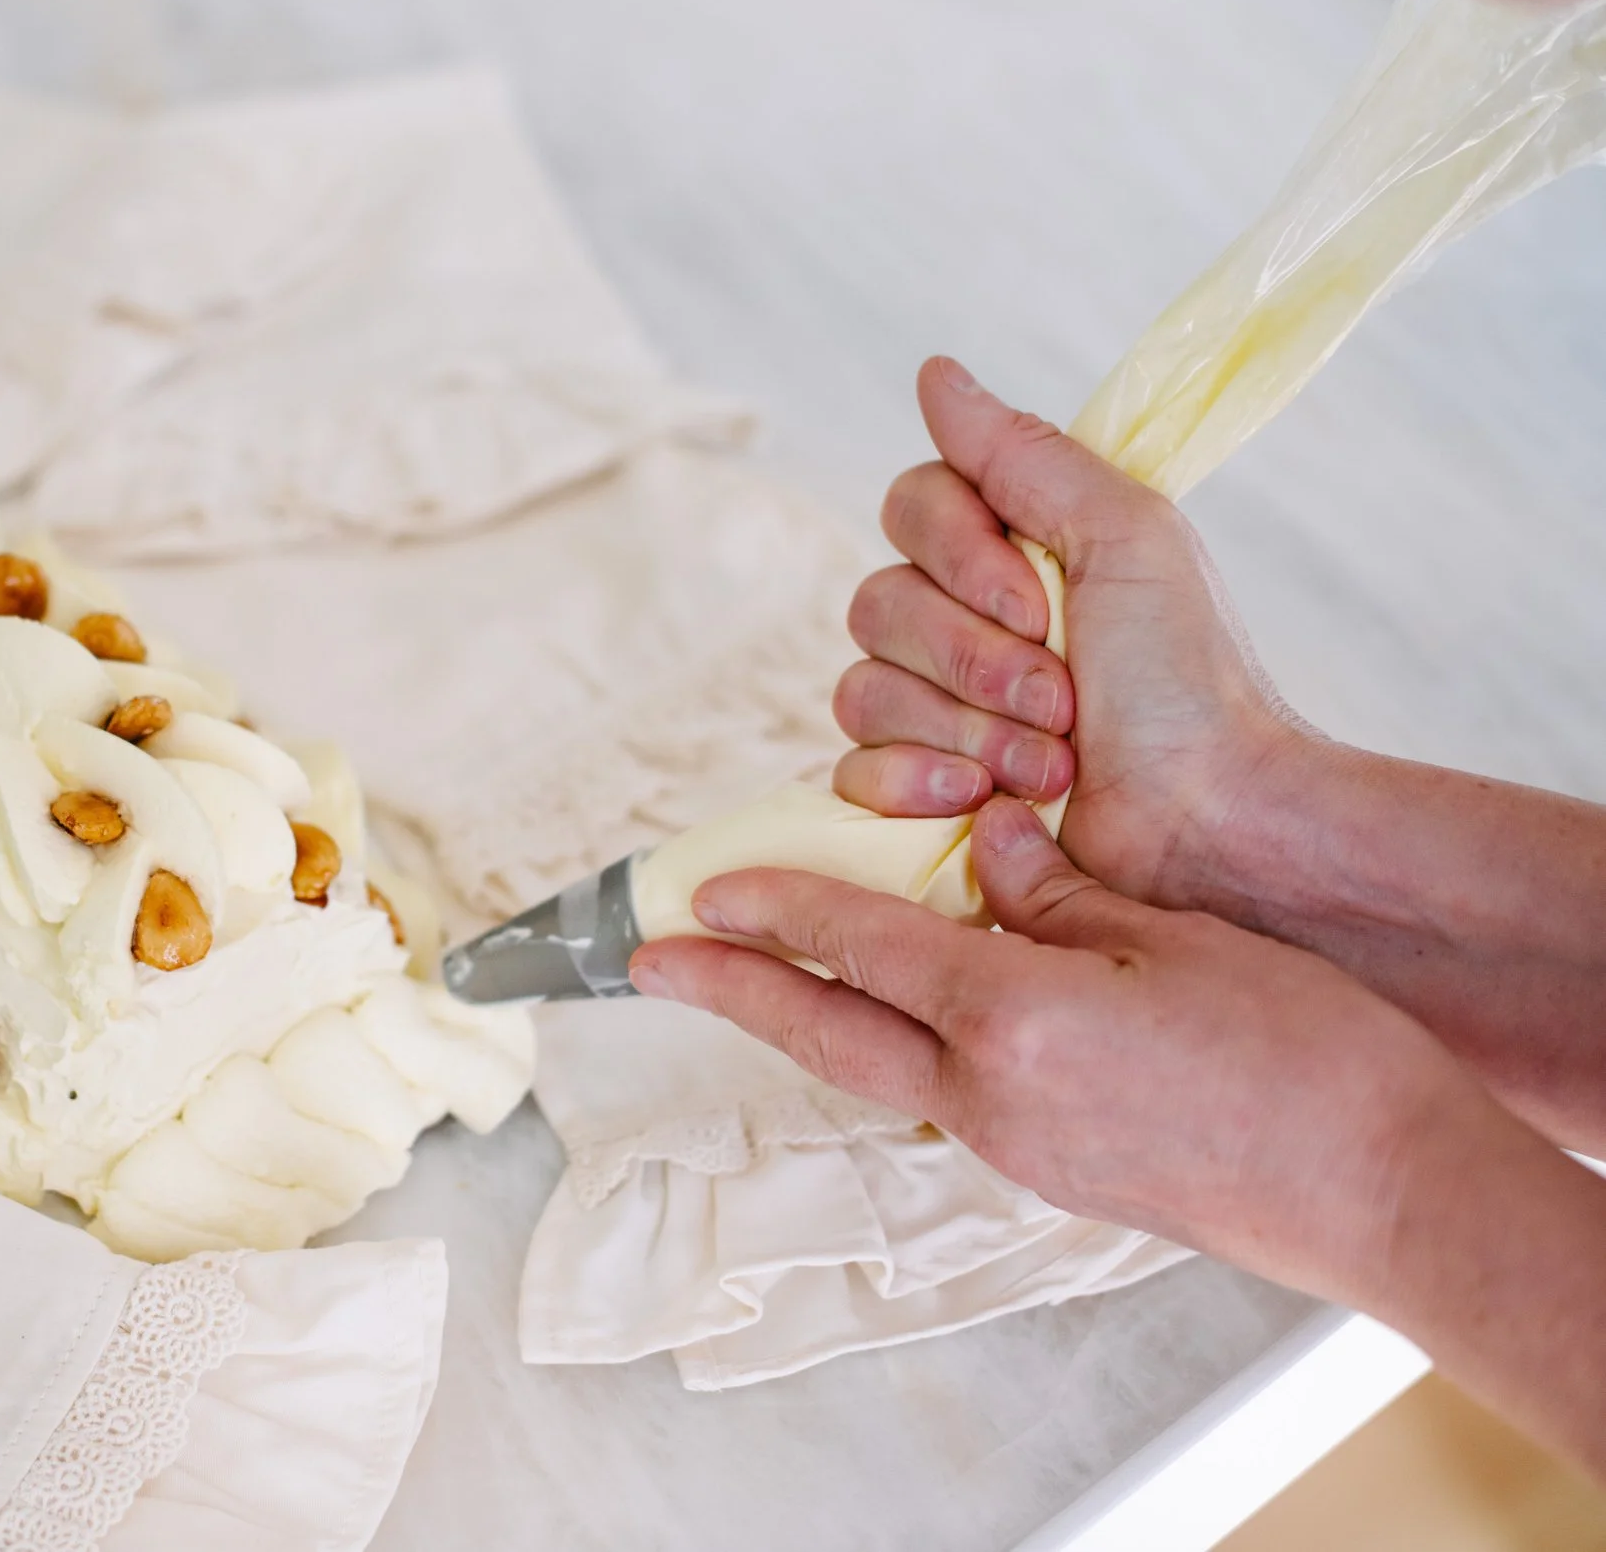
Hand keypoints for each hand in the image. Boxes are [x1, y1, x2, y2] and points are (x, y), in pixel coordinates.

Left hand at [627, 797, 1493, 1304]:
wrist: (1384, 1190)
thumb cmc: (1302, 1054)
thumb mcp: (1170, 938)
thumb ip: (1062, 893)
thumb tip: (998, 844)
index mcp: (1011, 1021)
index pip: (858, 948)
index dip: (776, 909)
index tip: (704, 890)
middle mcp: (990, 1098)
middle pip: (827, 1035)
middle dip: (732, 993)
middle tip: (651, 962)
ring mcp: (1016, 1149)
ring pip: (881, 1068)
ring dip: (817, 1017)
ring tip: (768, 971)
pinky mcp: (1052, 1175)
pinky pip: (945, 1093)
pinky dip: (903, 1042)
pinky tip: (908, 1010)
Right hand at [831, 357, 1302, 909]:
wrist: (1206, 820)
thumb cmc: (1186, 680)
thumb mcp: (1123, 538)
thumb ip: (1022, 454)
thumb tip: (934, 371)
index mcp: (1007, 553)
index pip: (909, 508)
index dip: (959, 558)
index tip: (1041, 603)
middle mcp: (958, 623)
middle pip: (876, 604)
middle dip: (973, 661)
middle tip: (1063, 698)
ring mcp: (932, 710)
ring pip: (862, 691)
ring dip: (966, 730)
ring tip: (1050, 764)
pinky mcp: (915, 791)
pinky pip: (851, 770)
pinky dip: (919, 787)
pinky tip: (986, 805)